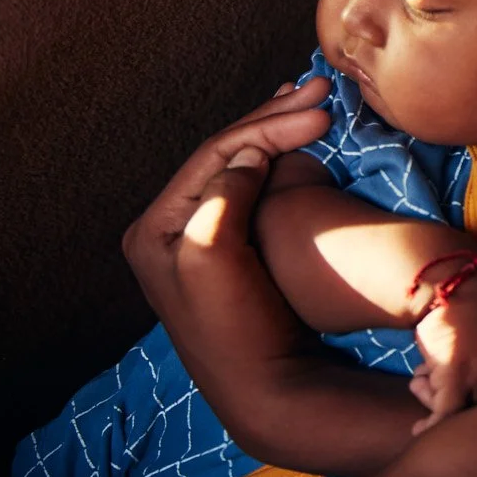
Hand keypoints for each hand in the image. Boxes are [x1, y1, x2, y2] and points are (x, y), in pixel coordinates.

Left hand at [121, 78, 332, 426]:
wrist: (265, 386)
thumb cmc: (236, 326)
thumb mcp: (213, 259)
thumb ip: (222, 198)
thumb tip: (248, 157)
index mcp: (156, 226)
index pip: (217, 155)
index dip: (268, 128)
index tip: (320, 112)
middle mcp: (169, 225)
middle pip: (226, 154)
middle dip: (275, 119)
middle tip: (320, 89)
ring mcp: (199, 235)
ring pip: (241, 165)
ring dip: (277, 130)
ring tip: (310, 100)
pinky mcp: (229, 247)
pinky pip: (253, 187)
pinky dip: (278, 156)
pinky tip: (297, 136)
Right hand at [408, 264, 476, 434]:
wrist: (447, 275)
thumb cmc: (457, 296)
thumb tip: (463, 381)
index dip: (469, 391)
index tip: (449, 390)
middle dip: (451, 396)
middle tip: (425, 381)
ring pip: (460, 407)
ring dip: (435, 396)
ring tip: (419, 376)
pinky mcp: (458, 375)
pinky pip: (445, 413)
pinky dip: (432, 425)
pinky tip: (418, 431)